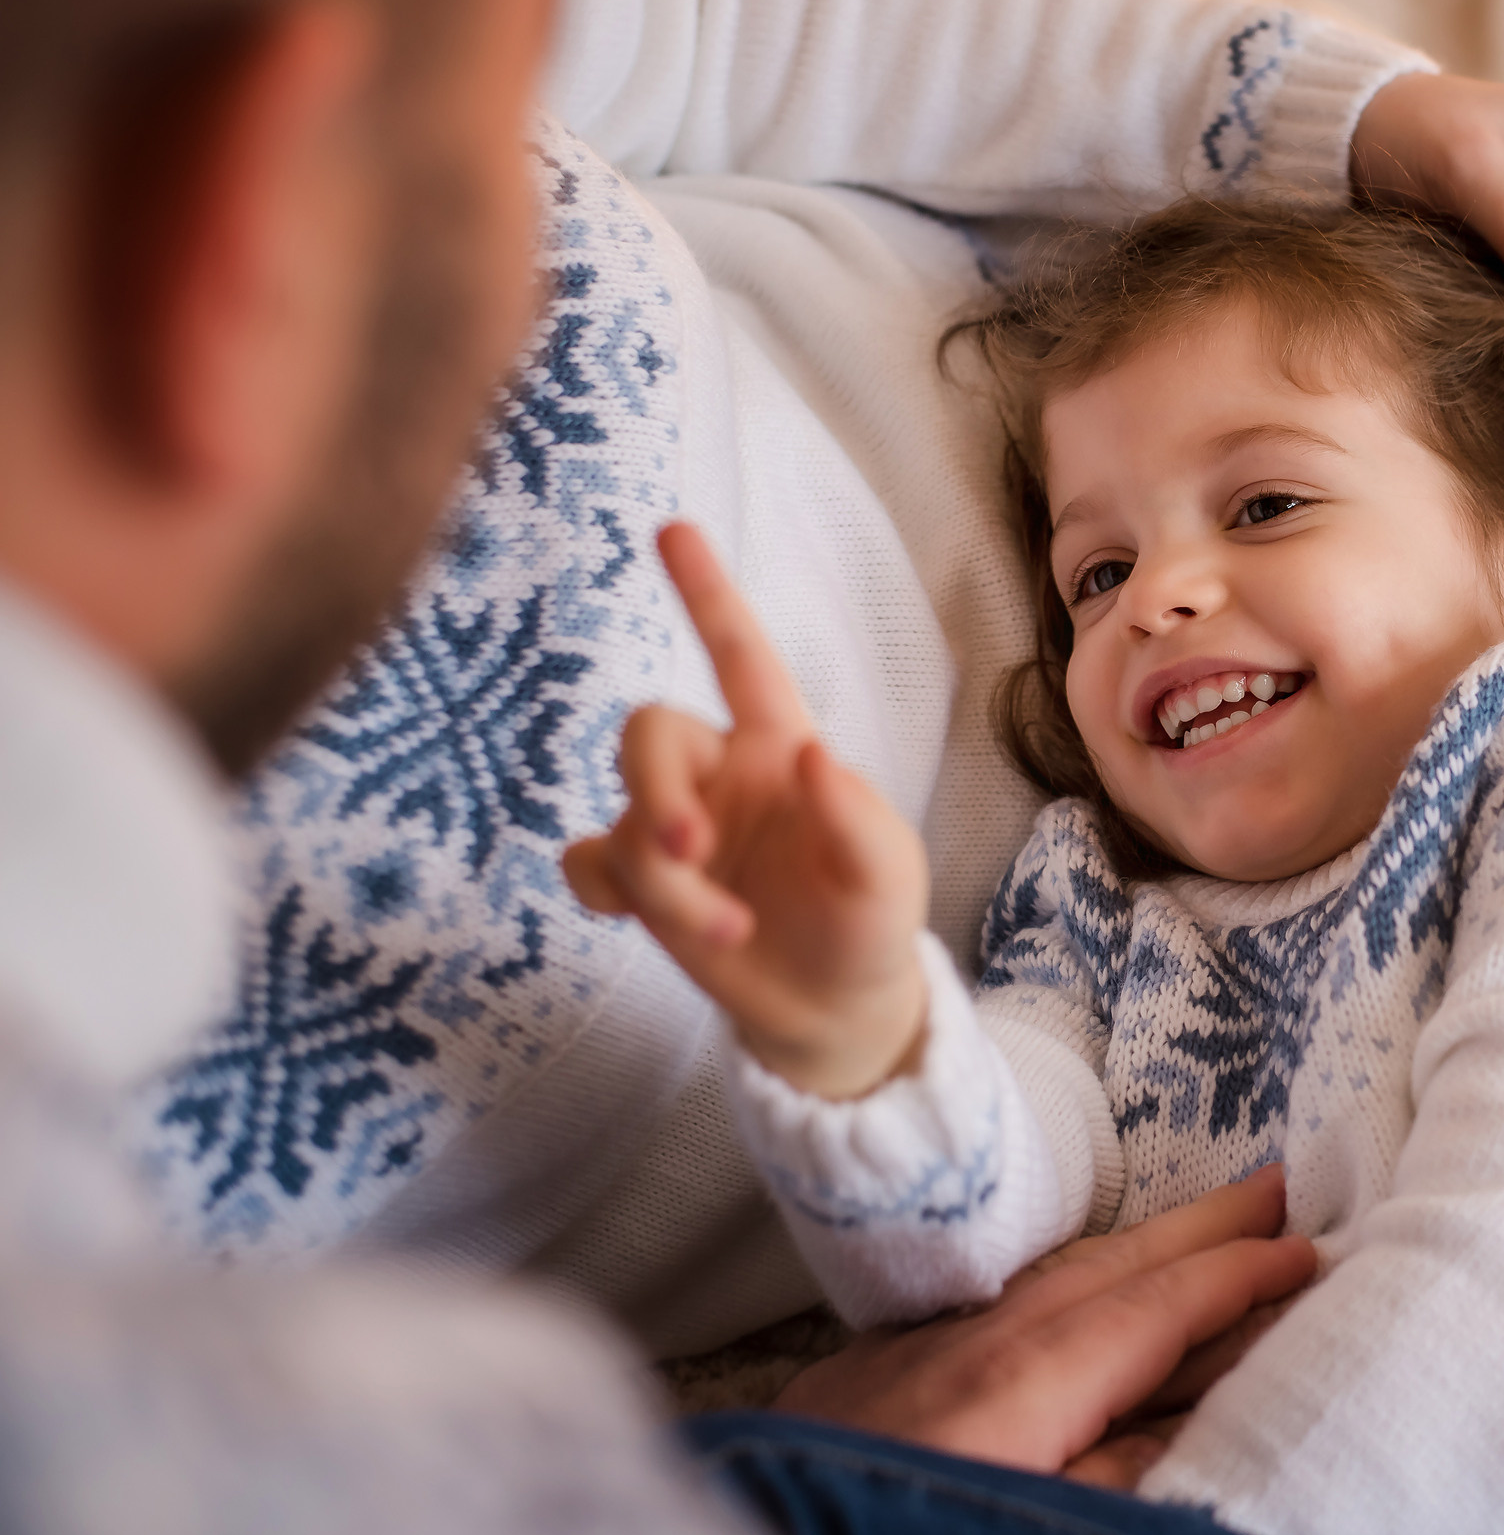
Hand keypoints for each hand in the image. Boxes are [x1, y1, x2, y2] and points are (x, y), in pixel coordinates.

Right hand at [562, 523, 929, 1099]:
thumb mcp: (887, 876)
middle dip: (657, 790)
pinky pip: (586, 861)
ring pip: (626, 821)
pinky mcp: (641, 884)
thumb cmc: (869, 920)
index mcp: (780, 745)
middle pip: (648, 731)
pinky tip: (636, 917)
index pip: (740, 655)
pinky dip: (606, 888)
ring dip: (665, 884)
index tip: (673, 528)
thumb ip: (857, 818)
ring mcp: (674, 826)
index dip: (708, 592)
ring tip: (729, 931)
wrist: (833, 1007)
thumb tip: (811, 756)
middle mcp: (719, 772)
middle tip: (689, 852)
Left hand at [774, 1166, 1315, 1485]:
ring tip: (1197, 1229)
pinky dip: (1052, 1285)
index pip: (1156, 1310)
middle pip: (1106, 1268)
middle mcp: (962, 1349)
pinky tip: (1067, 1291)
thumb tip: (1196, 1416)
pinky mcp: (853, 1383)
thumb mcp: (1035, 1531)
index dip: (1239, 1279)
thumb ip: (1119, 1472)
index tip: (1307, 1252)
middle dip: (1198, 1229)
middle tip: (1276, 1189)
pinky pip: (981, 1307)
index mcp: (1019, 1389)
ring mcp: (901, 1358)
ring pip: (1041, 1281)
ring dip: (1131, 1249)